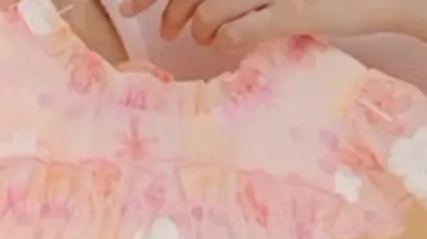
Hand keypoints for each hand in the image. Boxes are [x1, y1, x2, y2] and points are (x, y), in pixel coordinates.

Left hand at [121, 0, 426, 48]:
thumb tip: (198, 6)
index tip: (131, 7)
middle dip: (170, 8)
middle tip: (165, 30)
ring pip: (212, 6)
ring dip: (199, 26)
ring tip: (202, 36)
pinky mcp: (294, 9)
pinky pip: (240, 30)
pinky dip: (226, 39)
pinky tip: (226, 43)